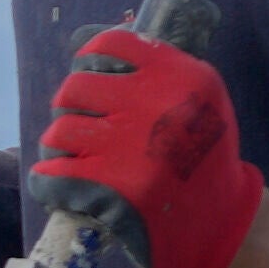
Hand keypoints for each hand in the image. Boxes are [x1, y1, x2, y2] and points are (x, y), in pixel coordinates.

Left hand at [37, 28, 268, 267]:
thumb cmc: (206, 160)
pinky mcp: (111, 188)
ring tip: (73, 157)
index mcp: (184, 77)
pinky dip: (47, 179)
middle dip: (70, 106)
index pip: (113, 44)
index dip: (89, 58)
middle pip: (76, 87)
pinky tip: (55, 182)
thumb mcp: (203, 103)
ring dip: (58, 144)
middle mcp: (157, 105)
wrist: (221, 223)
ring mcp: (131, 147)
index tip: (86, 73)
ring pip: (60, 129)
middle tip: (79, 125)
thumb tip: (96, 61)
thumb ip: (161, 77)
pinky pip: (53, 172)